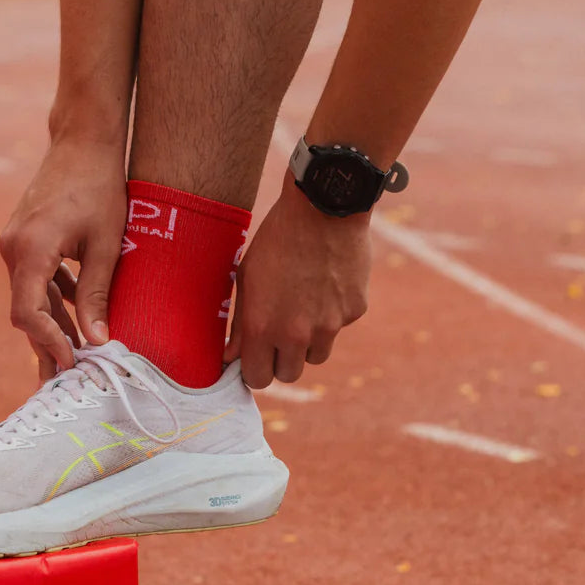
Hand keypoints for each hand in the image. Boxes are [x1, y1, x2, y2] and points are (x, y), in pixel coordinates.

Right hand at [0, 141, 126, 377]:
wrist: (83, 142)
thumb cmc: (100, 187)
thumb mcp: (106, 244)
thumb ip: (97, 293)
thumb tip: (98, 341)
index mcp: (30, 250)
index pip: (29, 313)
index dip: (49, 342)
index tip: (74, 363)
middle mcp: (13, 249)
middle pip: (25, 311)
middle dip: (47, 345)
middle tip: (66, 380)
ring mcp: (14, 243)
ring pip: (30, 297)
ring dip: (52, 325)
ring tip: (74, 358)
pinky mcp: (24, 239)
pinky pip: (35, 279)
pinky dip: (53, 300)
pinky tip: (74, 320)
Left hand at [225, 180, 370, 388]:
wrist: (323, 206)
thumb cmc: (277, 238)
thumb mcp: (247, 276)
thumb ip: (240, 323)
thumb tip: (231, 356)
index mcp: (263, 326)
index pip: (259, 378)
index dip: (256, 369)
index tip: (256, 357)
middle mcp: (297, 333)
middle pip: (290, 373)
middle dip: (282, 358)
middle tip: (280, 333)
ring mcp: (329, 325)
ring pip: (317, 354)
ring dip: (309, 340)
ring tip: (304, 303)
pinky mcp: (354, 311)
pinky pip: (340, 325)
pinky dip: (332, 312)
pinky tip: (326, 281)